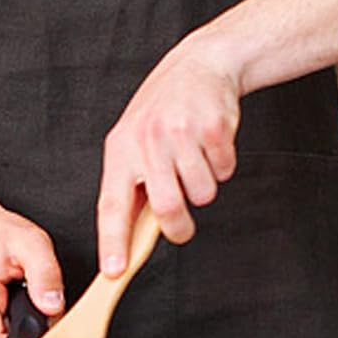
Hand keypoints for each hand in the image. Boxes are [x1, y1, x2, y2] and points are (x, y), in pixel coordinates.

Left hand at [98, 40, 240, 273]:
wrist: (198, 66)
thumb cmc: (161, 111)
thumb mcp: (133, 141)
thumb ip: (132, 184)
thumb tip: (131, 238)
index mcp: (120, 149)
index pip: (112, 203)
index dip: (112, 240)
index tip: (113, 271)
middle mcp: (147, 141)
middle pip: (168, 207)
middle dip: (179, 226)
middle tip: (181, 225)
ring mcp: (180, 133)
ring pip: (203, 193)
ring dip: (205, 186)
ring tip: (194, 158)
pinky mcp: (213, 128)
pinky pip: (225, 171)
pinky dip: (223, 165)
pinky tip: (210, 142)